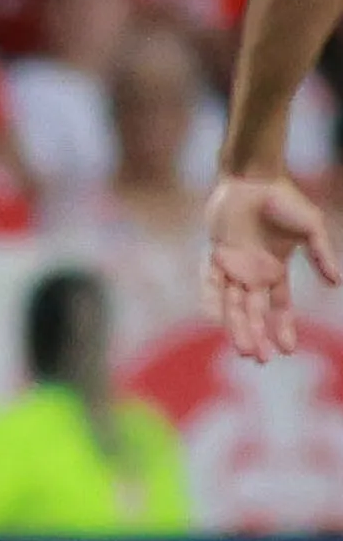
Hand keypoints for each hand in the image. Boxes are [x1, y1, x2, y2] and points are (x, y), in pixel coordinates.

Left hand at [205, 174, 340, 360]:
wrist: (253, 179)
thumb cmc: (284, 201)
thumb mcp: (311, 229)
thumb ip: (322, 256)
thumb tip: (337, 283)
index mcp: (276, 270)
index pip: (279, 307)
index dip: (283, 328)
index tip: (288, 351)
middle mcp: (252, 273)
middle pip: (253, 312)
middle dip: (257, 336)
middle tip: (259, 360)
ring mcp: (232, 266)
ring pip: (232, 304)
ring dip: (236, 327)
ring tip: (243, 350)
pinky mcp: (214, 255)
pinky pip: (210, 283)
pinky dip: (211, 300)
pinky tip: (214, 320)